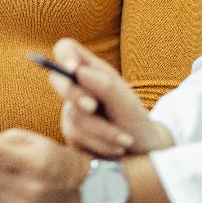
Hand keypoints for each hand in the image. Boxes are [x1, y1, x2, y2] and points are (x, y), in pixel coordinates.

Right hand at [50, 38, 172, 156]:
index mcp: (91, 71)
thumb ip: (105, 85)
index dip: (64, 55)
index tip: (73, 68)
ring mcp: (72, 111)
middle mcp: (78, 88)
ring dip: (102, 130)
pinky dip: (101, 143)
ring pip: (74, 115)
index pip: (66, 50)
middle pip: (58, 80)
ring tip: (125, 139)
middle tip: (92, 106)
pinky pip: (77, 136)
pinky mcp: (71, 133)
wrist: (143, 151)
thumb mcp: (126, 102)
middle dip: (76, 95)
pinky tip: (116, 147)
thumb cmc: (135, 120)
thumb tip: (78, 71)